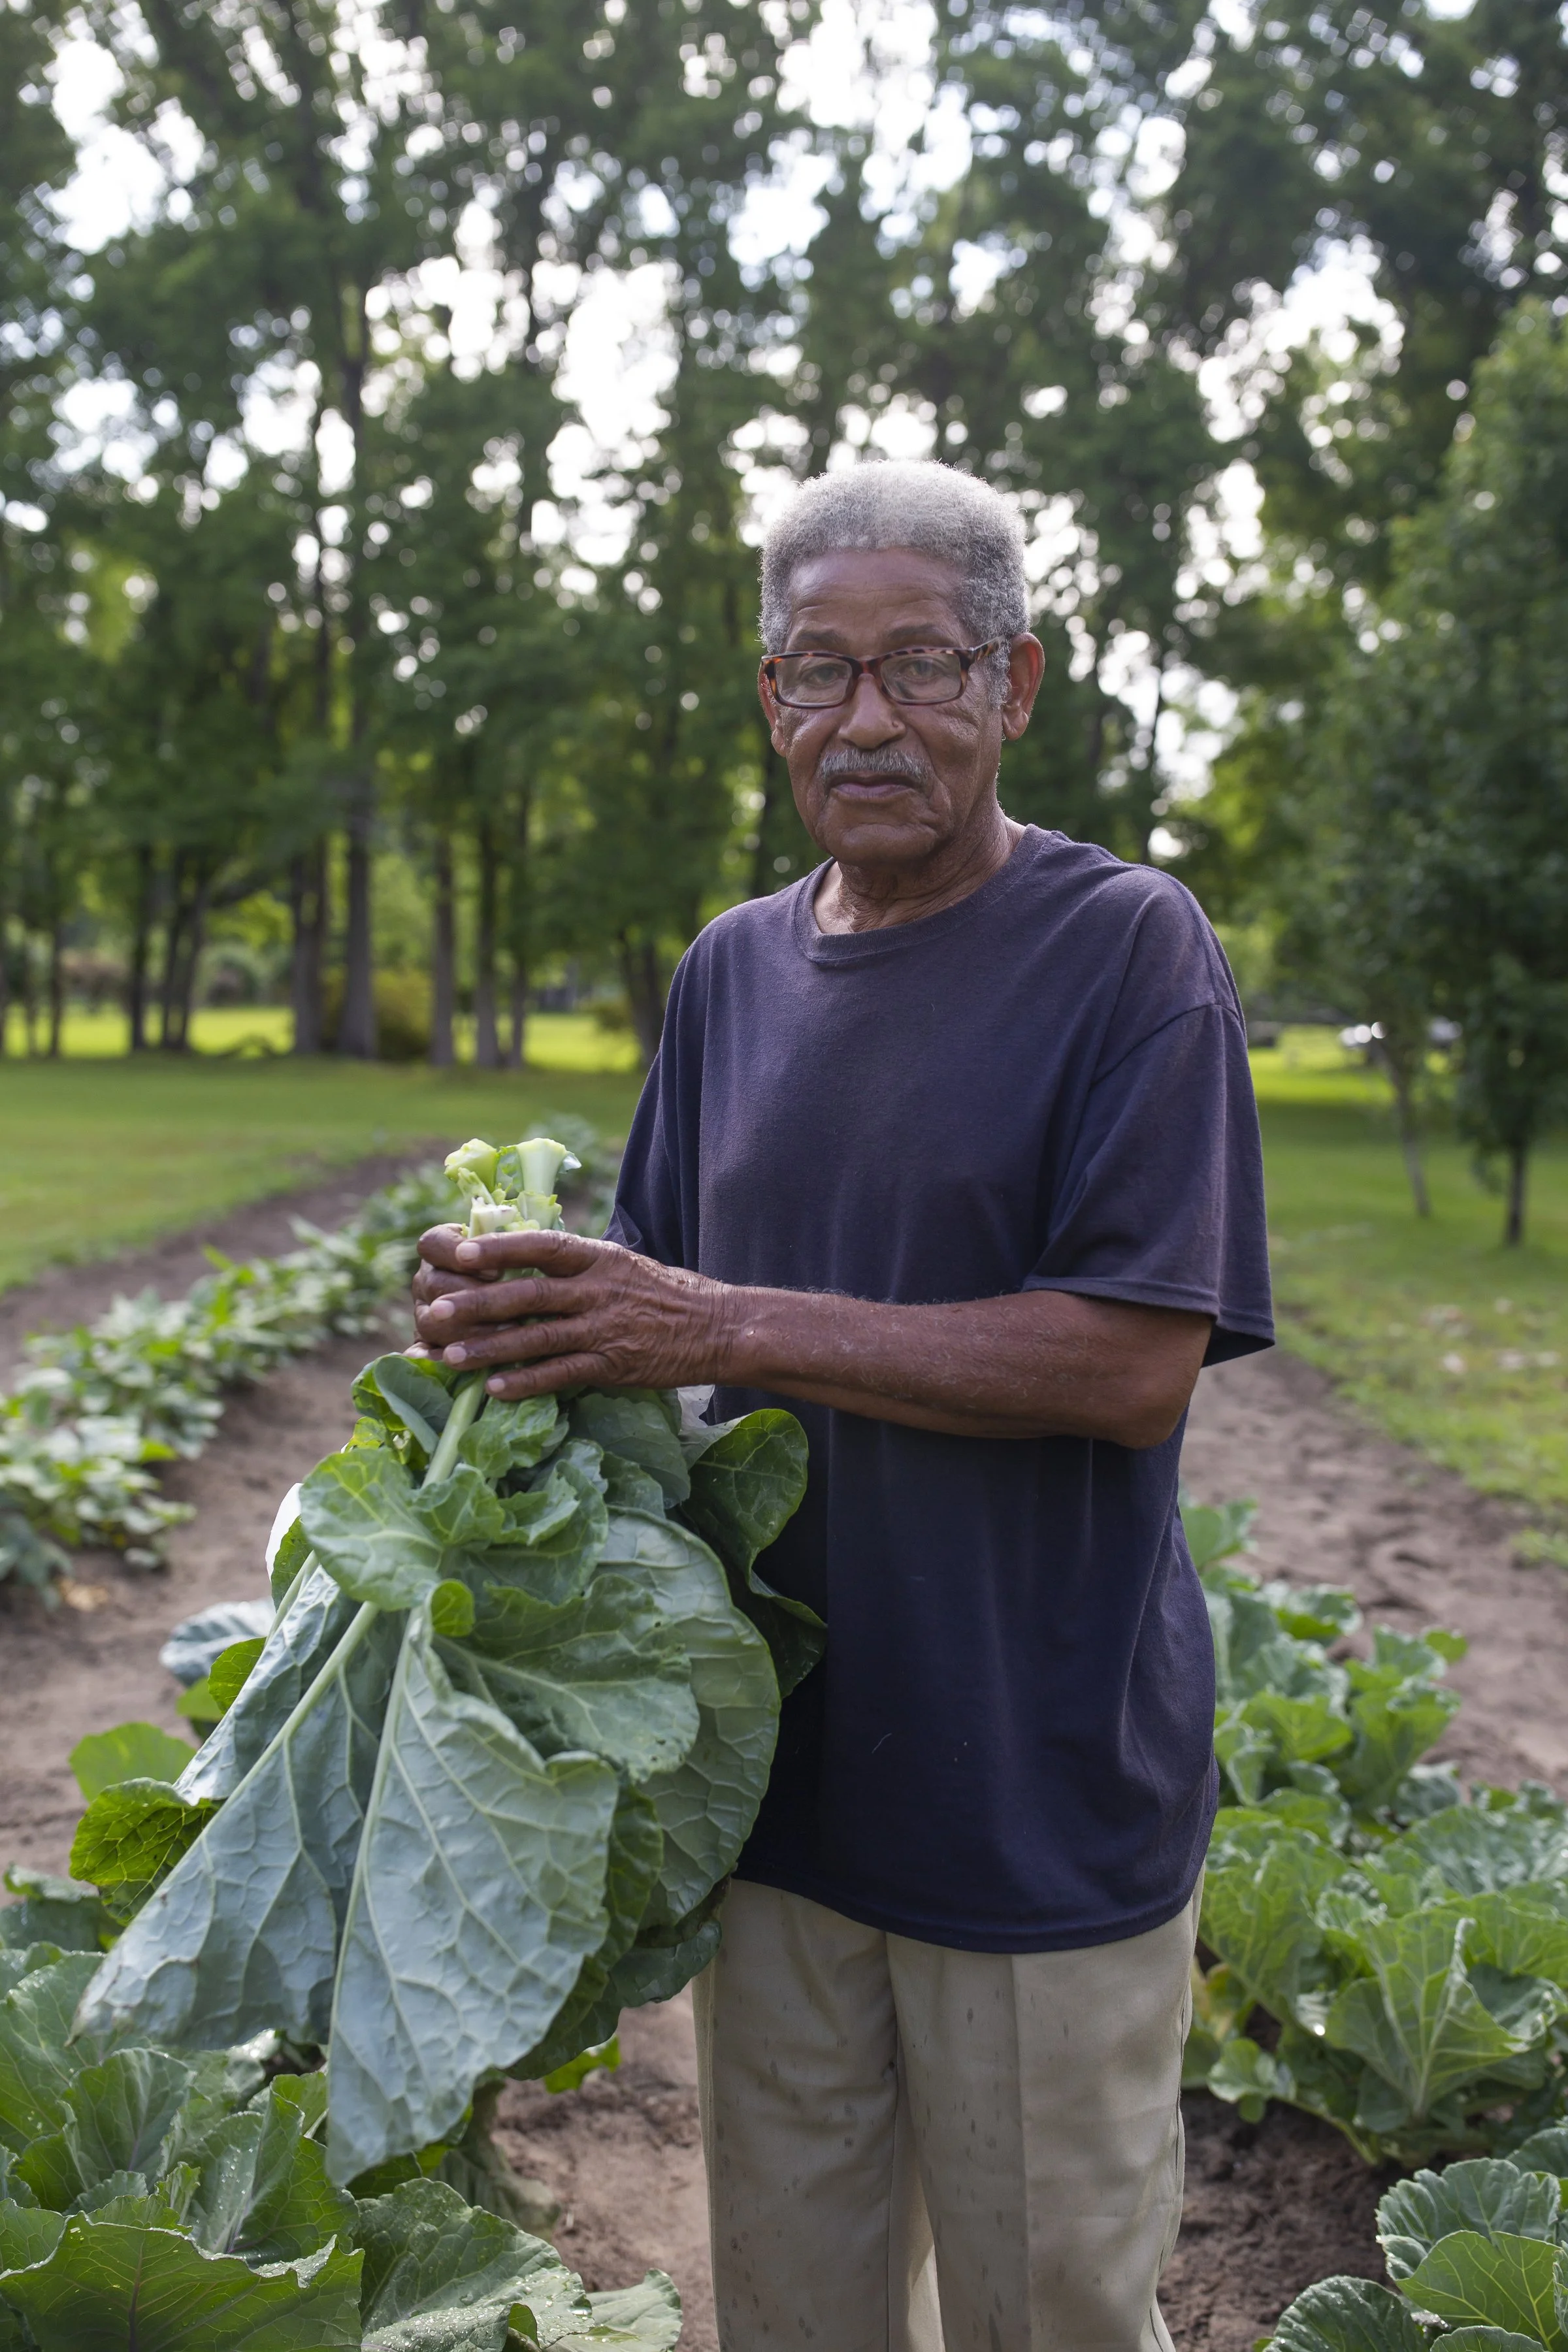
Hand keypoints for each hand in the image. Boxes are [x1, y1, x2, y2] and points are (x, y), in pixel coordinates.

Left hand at [411, 1225, 736, 1398]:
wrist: (720, 1328)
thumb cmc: (668, 1294)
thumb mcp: (625, 1265)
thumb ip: (580, 1265)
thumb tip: (529, 1258)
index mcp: (601, 1258)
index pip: (543, 1246)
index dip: (499, 1248)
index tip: (459, 1251)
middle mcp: (599, 1291)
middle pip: (529, 1295)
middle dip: (478, 1304)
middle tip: (437, 1310)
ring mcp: (606, 1330)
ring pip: (536, 1339)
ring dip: (490, 1348)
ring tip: (449, 1356)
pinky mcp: (614, 1366)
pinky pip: (561, 1375)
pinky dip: (526, 1382)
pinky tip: (494, 1389)